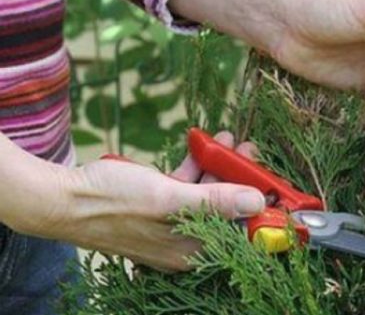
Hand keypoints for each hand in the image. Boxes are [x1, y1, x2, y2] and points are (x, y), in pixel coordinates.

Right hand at [10, 133, 263, 271]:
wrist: (62, 197)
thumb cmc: (112, 202)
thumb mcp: (168, 200)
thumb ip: (214, 202)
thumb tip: (257, 202)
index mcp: (191, 250)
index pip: (241, 237)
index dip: (263, 212)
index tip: (277, 186)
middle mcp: (186, 242)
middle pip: (228, 211)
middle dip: (242, 179)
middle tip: (251, 151)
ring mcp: (172, 223)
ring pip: (209, 195)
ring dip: (220, 166)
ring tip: (229, 139)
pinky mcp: (160, 206)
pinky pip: (188, 187)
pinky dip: (197, 166)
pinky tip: (203, 145)